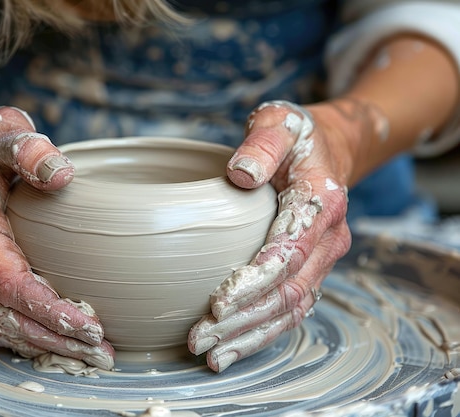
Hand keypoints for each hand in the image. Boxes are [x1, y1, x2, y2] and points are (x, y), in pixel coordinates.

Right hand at [0, 102, 113, 368]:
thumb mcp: (3, 132)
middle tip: (99, 351)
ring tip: (88, 353)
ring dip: (44, 344)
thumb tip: (61, 175)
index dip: (48, 310)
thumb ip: (28, 149)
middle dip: (54, 339)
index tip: (89, 325)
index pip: (9, 284)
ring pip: (0, 324)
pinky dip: (28, 335)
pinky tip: (58, 342)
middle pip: (6, 316)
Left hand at [188, 99, 359, 371]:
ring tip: (213, 354)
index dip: (255, 280)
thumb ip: (262, 144)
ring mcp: (323, 258)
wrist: (329, 149)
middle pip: (289, 291)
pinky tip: (234, 346)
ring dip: (252, 335)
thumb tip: (239, 174)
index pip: (289, 252)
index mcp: (322, 202)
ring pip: (292, 309)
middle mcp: (329, 238)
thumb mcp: (279, 123)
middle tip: (200, 337)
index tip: (218, 302)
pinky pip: (292, 309)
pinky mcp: (312, 270)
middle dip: (244, 319)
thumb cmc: (296, 136)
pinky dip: (264, 331)